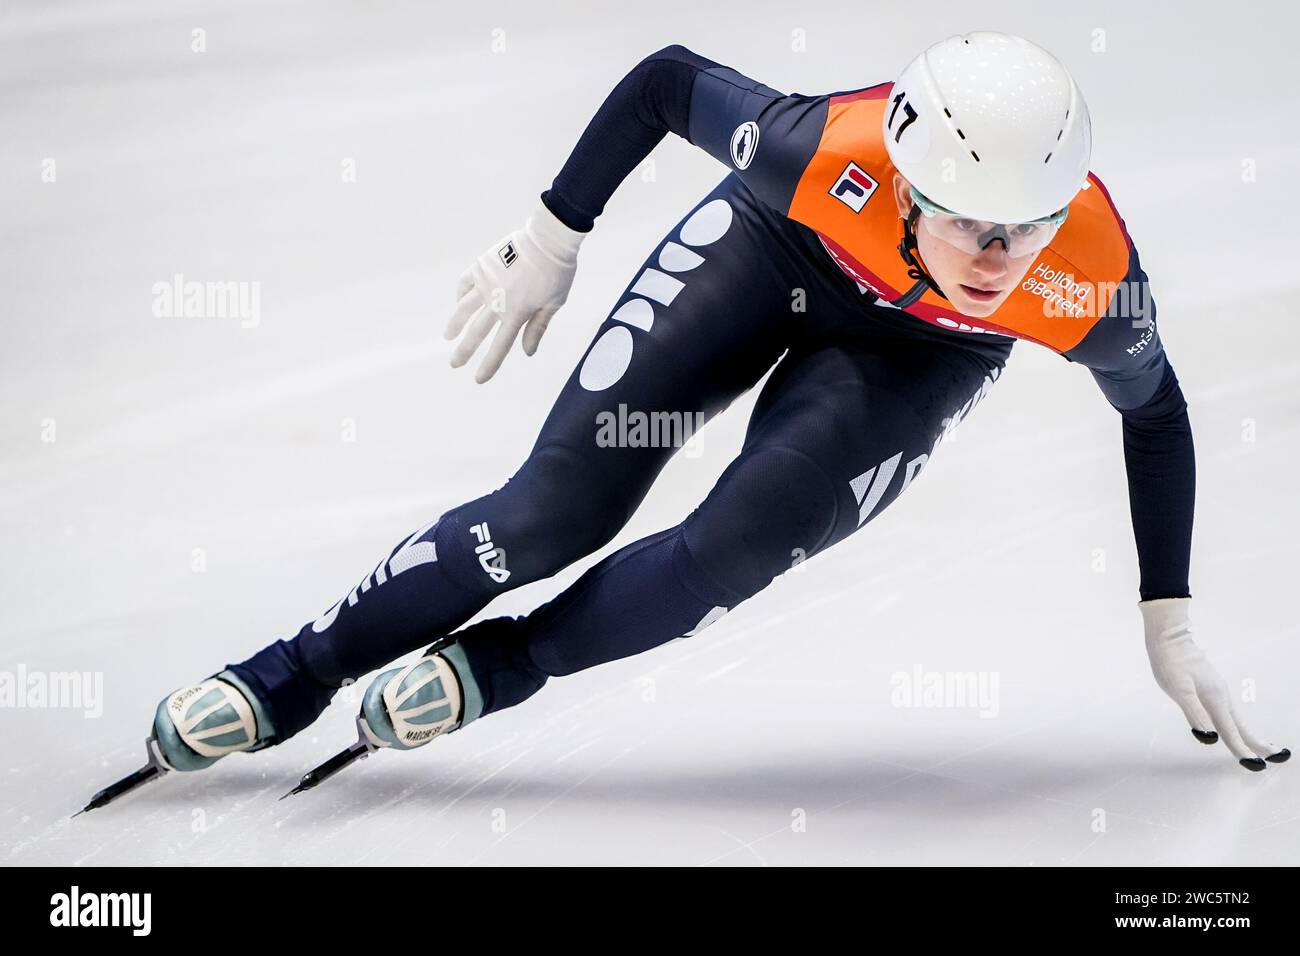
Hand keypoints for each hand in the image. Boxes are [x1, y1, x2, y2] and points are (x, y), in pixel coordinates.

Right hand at [445, 202, 586, 382]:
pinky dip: (460, 296)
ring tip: (447, 337)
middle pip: (476, 332)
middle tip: (454, 364)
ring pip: (464, 309)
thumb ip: (538, 328)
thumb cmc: (557, 272)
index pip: (500, 346)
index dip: (489, 364)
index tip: (478, 379)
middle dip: (464, 351)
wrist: (548, 238)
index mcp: (517, 313)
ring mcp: (486, 282)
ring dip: (455, 325)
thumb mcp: (554, 303)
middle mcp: (497, 301)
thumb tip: (527, 352)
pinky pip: (465, 283)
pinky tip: (458, 304)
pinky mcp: (481, 266)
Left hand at [1141, 598, 1288, 770]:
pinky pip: (1228, 712)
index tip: (1256, 766)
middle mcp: (1221, 697)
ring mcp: (1218, 692)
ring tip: (1264, 748)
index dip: (1242, 751)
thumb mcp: (1178, 689)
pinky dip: (1237, 724)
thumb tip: (1209, 738)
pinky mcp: (1212, 688)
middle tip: (1278, 758)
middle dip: (1258, 744)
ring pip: (1237, 719)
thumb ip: (1193, 713)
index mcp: (1215, 700)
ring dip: (1250, 735)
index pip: (1230, 732)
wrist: (1169, 636)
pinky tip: (1234, 728)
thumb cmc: (1170, 662)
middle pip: (1242, 726)